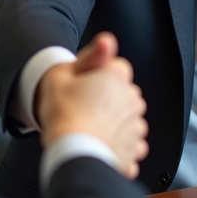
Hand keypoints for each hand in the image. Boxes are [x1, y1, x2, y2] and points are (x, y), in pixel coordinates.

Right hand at [36, 32, 148, 178]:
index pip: (116, 66)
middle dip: (108, 98)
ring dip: (115, 122)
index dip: (98, 75)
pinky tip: (100, 145)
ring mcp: (136, 126)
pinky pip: (130, 143)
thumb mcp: (60, 76)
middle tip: (83, 108)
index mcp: (117, 78)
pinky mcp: (134, 150)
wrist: (72, 156)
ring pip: (128, 117)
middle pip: (123, 92)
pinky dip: (119, 145)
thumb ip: (88, 56)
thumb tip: (108, 41)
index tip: (84, 86)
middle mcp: (132, 100)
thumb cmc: (63, 117)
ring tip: (90, 129)